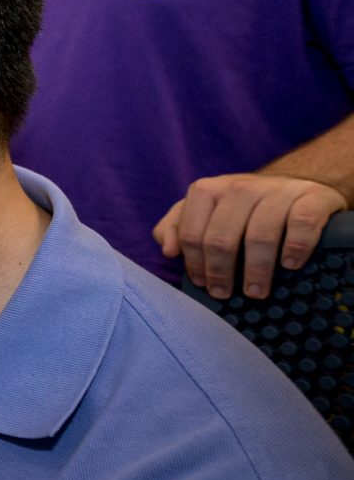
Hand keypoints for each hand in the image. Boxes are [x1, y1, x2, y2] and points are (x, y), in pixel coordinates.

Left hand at [154, 173, 348, 299]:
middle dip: (221, 272)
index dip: (195, 263)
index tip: (203, 284)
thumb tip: (168, 250)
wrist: (297, 185)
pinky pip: (302, 224)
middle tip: (225, 294)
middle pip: (222, 237)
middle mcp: (240, 187)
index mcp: (208, 190)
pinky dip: (296, 248)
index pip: (192, 233)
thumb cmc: (243, 207)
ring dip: (257, 269)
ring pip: (260, 234)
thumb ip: (177, 227)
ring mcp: (277, 190)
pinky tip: (290, 265)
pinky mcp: (312, 197)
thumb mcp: (205, 211)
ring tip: (256, 291)